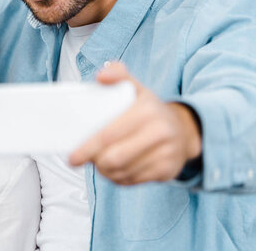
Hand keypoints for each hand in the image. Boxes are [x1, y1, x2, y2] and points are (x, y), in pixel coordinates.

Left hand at [69, 62, 201, 184]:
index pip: (109, 134)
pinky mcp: (168, 171)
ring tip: (98, 162)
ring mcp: (167, 153)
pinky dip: (118, 178)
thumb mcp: (136, 88)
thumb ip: (117, 75)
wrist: (183, 130)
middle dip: (95, 161)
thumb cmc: (148, 109)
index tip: (72, 157)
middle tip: (83, 159)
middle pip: (114, 157)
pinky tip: (114, 169)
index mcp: (147, 110)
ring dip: (104, 171)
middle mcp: (160, 132)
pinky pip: (133, 181)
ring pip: (122, 172)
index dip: (88, 147)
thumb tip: (101, 76)